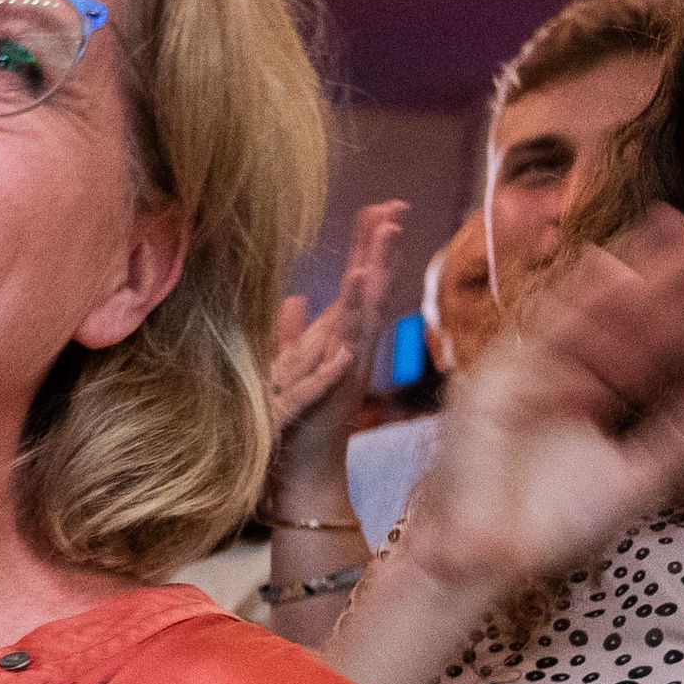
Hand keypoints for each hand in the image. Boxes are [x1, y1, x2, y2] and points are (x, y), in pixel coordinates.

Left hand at [266, 198, 407, 511]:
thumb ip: (293, 335)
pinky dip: (344, 345)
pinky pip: (337, 367)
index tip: (383, 208)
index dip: (370, 248)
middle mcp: (351, 354)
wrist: (299, 475)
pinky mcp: (329, 401)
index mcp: (342, 342)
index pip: (359, 286)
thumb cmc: (298, 425)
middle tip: (393, 213)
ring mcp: (343, 377)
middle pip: (370, 295)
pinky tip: (350, 327)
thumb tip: (294, 298)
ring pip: (360, 325)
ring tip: (375, 252)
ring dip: (367, 289)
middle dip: (381, 255)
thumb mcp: (289, 368)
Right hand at [392, 228, 683, 602]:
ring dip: (639, 274)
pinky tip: (619, 269)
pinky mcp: (495, 374)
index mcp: (596, 395)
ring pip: (592, 314)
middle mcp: (562, 373)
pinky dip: (576, 299)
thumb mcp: (638, 474)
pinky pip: (540, 329)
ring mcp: (527, 370)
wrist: (485, 559)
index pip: (655, 351)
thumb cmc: (549, 525)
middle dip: (676, 284)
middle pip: (628, 322)